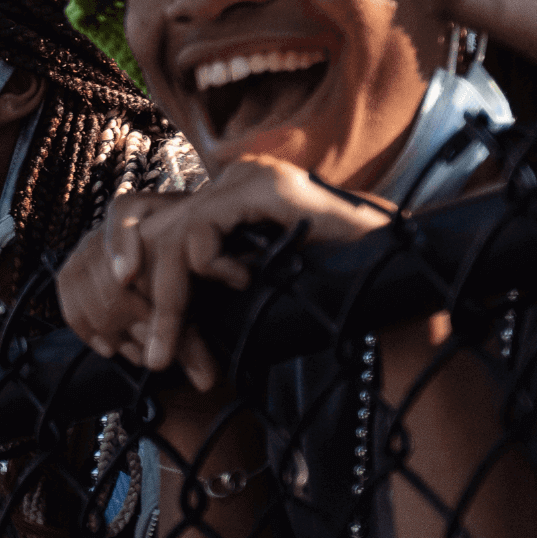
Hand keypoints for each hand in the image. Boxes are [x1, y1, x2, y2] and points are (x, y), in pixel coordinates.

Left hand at [57, 156, 390, 389]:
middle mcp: (230, 181)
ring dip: (170, 302)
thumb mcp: (252, 289)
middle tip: (152, 359)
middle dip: (150, 302)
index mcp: (224, 200)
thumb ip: (208, 285)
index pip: (154, 228)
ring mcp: (246, 178)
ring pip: (172, 238)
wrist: (398, 276)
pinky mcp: (262, 187)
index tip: (138, 336)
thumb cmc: (328, 290)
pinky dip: (209, 268)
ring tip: (176, 348)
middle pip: (155, 233)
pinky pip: (201, 230)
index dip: (139, 277)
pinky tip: (244, 282)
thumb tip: (149, 314)